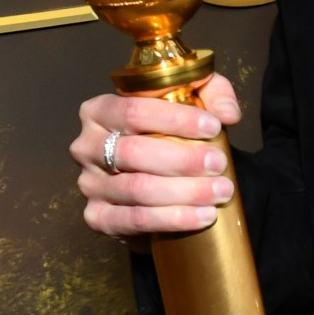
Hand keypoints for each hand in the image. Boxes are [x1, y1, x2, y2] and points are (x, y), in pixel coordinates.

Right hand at [70, 74, 244, 245]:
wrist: (159, 177)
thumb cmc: (171, 131)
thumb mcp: (192, 100)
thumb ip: (213, 94)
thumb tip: (228, 113)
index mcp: (99, 111)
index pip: (134, 111)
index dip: (176, 119)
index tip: (214, 127)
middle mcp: (86, 146)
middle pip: (134, 152)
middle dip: (183, 159)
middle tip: (219, 164)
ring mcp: (89, 185)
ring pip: (137, 189)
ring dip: (185, 192)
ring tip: (221, 191)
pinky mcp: (97, 218)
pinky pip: (135, 220)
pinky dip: (173, 219)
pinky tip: (203, 216)